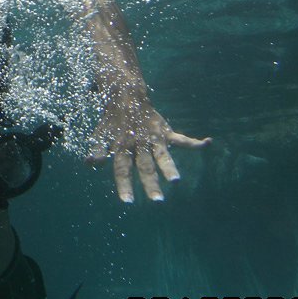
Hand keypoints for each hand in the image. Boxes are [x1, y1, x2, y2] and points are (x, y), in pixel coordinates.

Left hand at [85, 86, 209, 201]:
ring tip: (176, 181)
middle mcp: (138, 144)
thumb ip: (98, 149)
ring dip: (169, 167)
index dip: (124, 184)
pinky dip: (196, 143)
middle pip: (145, 166)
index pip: (122, 169)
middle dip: (150, 183)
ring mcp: (153, 138)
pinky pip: (182, 139)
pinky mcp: (165, 132)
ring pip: (163, 155)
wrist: (125, 96)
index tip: (127, 201)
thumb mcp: (101, 134)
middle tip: (157, 201)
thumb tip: (89, 163)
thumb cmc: (112, 121)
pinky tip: (208, 143)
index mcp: (122, 147)